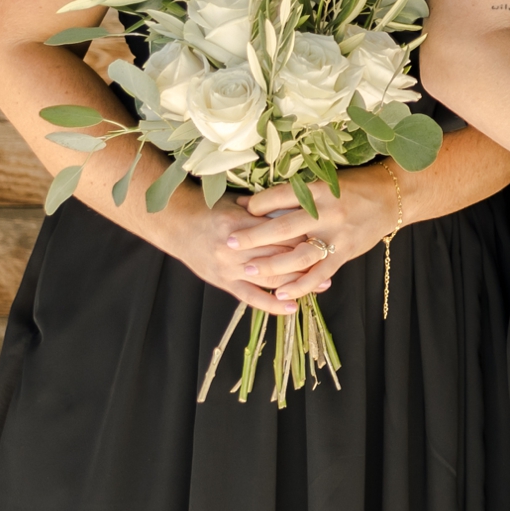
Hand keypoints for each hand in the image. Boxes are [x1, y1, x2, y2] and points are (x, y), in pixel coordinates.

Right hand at [141, 185, 341, 306]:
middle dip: (307, 258)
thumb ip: (262, 209)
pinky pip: (252, 298)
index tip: (325, 233)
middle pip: (279, 255)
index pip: (279, 230)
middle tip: (333, 259)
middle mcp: (235, 247)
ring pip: (271, 278)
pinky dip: (273, 305)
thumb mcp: (235, 203)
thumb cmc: (209, 209)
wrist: (176, 224)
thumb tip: (294, 207)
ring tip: (323, 284)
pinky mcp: (225, 283)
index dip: (304, 234)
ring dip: (298, 283)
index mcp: (240, 222)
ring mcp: (230, 268)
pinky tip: (292, 307)